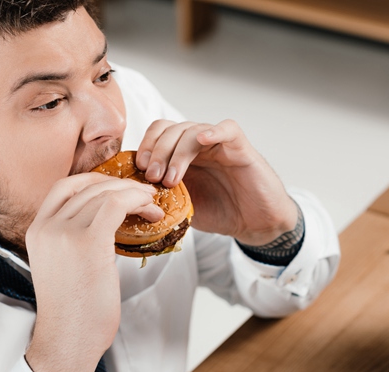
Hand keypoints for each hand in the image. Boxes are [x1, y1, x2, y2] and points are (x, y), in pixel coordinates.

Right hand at [24, 172, 162, 371]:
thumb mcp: (63, 267)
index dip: (96, 181)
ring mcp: (65, 232)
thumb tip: (105, 227)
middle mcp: (47, 227)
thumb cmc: (74, 313)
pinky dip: (137, 201)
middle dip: (121, 186)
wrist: (68, 341)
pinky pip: (116, 205)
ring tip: (153, 207)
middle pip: (88, 186)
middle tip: (145, 196)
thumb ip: (73, 242)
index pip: (64, 188)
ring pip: (105, 194)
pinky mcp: (88, 242)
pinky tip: (150, 210)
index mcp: (37, 230)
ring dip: (135, 195)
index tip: (119, 188)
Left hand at [136, 119, 297, 245]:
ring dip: (176, 152)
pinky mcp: (240, 148)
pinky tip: (203, 141)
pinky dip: (214, 131)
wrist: (255, 224)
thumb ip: (161, 195)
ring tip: (171, 178)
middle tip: (152, 175)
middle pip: (169, 129)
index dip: (144, 147)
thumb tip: (133, 197)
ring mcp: (219, 144)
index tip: (137, 170)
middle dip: (156, 150)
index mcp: (182, 154)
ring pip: (191, 130)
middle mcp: (199, 145)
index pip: (157, 135)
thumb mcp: (182, 206)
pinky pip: (227, 129)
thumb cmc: (222, 212)